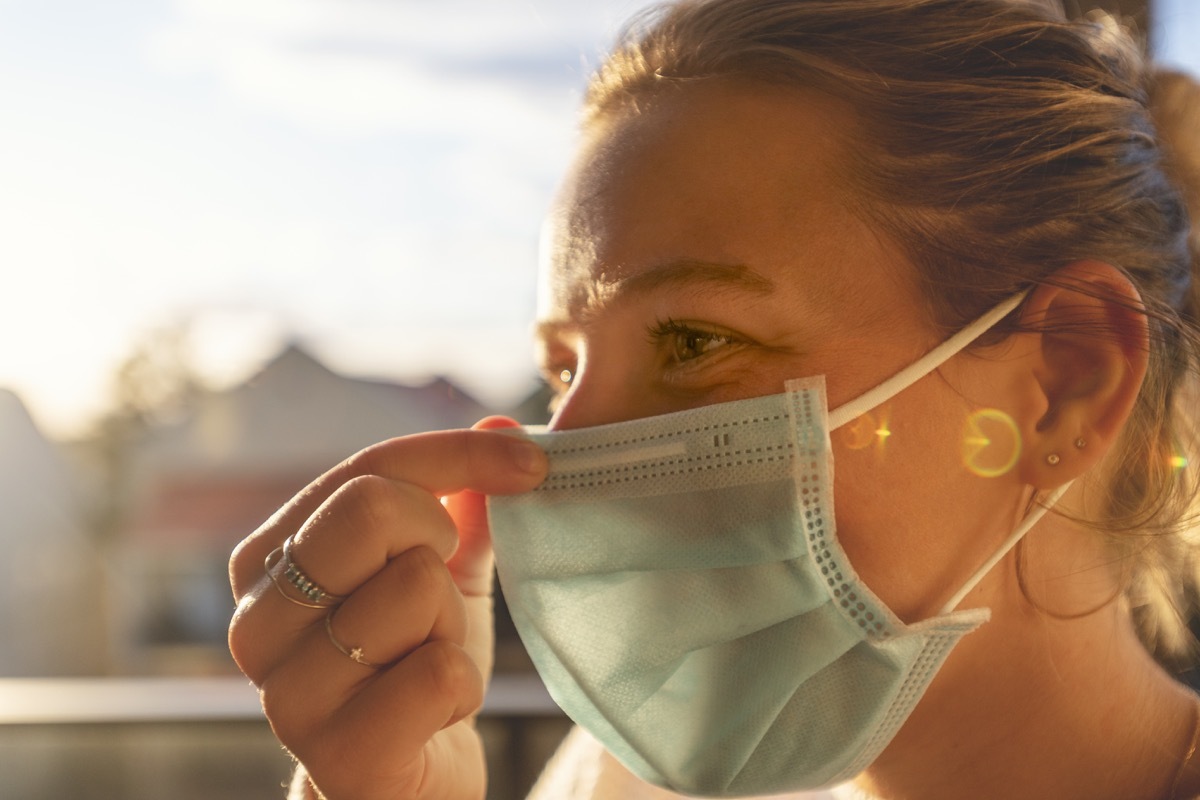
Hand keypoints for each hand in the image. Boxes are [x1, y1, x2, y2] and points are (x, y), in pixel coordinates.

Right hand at [228, 420, 546, 799]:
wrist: (403, 788)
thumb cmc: (412, 671)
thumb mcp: (437, 576)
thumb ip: (460, 502)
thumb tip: (499, 425)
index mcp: (269, 560)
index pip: (368, 469)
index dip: (459, 455)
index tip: (531, 462)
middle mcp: (257, 621)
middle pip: (370, 510)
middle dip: (439, 542)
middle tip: (442, 591)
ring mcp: (287, 693)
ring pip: (415, 586)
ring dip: (452, 627)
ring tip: (430, 661)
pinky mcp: (336, 757)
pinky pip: (439, 673)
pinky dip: (464, 687)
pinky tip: (437, 712)